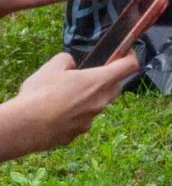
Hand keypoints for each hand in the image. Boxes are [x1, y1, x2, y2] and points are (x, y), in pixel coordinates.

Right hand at [0, 51, 139, 160]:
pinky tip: (54, 114)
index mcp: (99, 82)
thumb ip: (66, 60)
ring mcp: (91, 119)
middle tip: (89, 76)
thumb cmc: (40, 94)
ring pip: (97, 105)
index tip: (126, 52)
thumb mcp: (51, 67)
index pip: (129, 66)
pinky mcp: (78, 133)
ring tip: (63, 96)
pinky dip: (73, 115)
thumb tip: (71, 64)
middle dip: (107, 80)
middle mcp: (101, 101)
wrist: (25, 126)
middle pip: (115, 87)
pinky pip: (81, 120)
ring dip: (88, 98)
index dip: (130, 56)